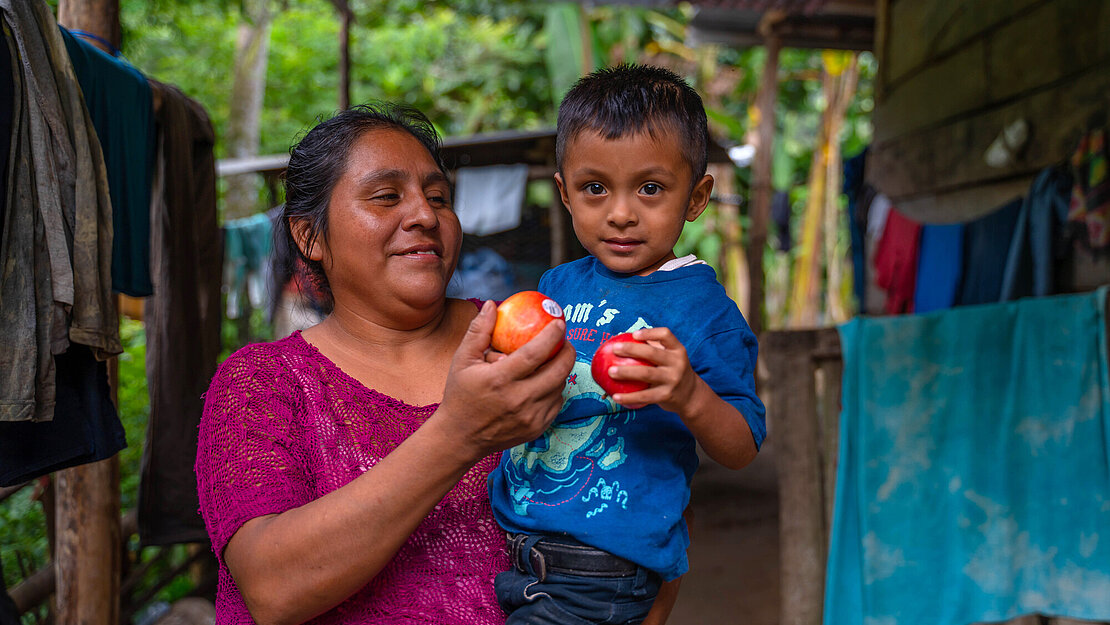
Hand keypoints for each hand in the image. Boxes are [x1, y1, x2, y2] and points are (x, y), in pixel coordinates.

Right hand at [436, 301, 572, 459]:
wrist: (460, 437)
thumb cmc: (460, 394)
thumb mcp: (462, 360)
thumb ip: (478, 331)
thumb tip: (491, 304)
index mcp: (500, 380)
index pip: (535, 353)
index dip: (551, 336)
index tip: (559, 322)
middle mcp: (518, 400)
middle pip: (557, 371)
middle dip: (567, 352)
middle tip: (565, 341)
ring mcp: (530, 417)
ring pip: (559, 387)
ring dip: (561, 371)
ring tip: (555, 359)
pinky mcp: (537, 428)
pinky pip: (556, 404)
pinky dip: (555, 390)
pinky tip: (546, 382)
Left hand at [605, 327, 697, 413]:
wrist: (691, 396)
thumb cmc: (672, 371)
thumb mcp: (670, 358)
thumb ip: (653, 348)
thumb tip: (621, 340)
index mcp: (677, 350)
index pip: (665, 335)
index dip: (649, 333)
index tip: (633, 335)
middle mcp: (677, 363)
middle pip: (652, 353)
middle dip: (631, 349)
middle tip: (614, 349)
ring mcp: (673, 380)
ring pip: (646, 374)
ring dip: (626, 372)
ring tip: (610, 371)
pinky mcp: (666, 395)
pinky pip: (644, 396)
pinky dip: (628, 397)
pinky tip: (615, 396)